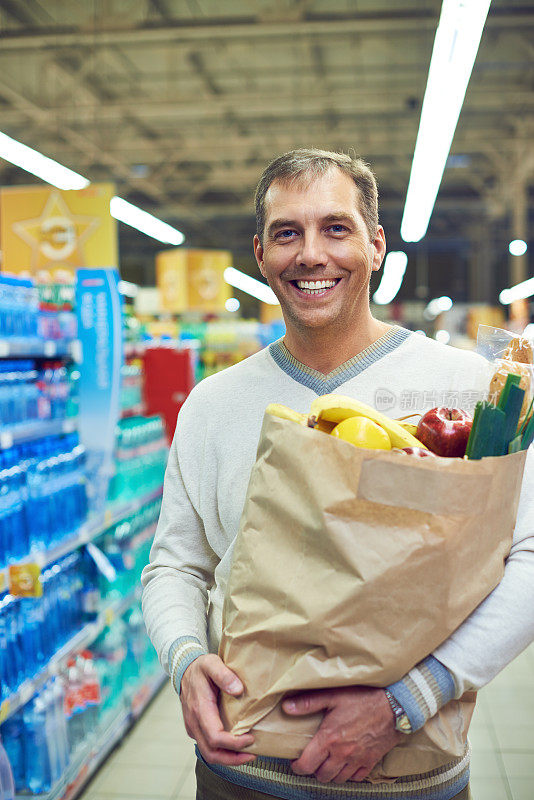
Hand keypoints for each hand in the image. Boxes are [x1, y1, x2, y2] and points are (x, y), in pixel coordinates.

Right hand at [180, 654, 254, 765]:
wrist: (184, 669)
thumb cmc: (200, 668)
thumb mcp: (212, 663)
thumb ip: (224, 674)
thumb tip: (238, 690)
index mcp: (200, 709)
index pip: (215, 737)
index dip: (233, 743)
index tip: (250, 738)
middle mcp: (194, 722)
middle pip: (211, 753)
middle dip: (232, 759)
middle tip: (252, 755)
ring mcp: (193, 727)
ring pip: (208, 754)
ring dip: (227, 759)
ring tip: (246, 755)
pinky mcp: (194, 728)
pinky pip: (206, 747)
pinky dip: (221, 752)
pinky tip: (235, 746)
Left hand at [282, 686, 400, 783]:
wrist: (394, 706)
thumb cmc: (363, 698)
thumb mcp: (333, 695)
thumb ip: (308, 702)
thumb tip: (286, 707)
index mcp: (329, 739)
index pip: (306, 765)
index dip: (297, 767)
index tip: (295, 762)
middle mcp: (342, 754)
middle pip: (321, 775)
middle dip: (313, 770)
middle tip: (312, 759)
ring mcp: (357, 760)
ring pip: (338, 779)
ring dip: (330, 773)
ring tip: (327, 762)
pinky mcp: (370, 762)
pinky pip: (356, 778)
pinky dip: (349, 774)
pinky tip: (346, 763)